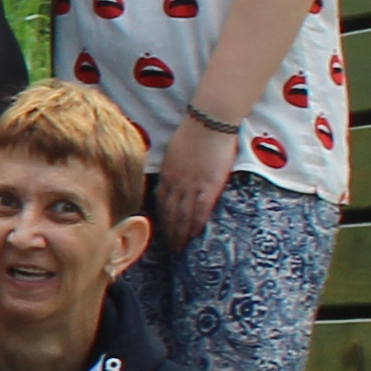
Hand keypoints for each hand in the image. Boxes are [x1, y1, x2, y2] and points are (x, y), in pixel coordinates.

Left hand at [155, 116, 235, 248]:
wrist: (208, 123)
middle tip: (170, 247)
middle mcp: (176, 183)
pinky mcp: (209, 185)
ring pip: (182, 214)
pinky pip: (200, 209)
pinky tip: (195, 234)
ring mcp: (192, 185)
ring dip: (180, 232)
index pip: (161, 202)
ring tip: (180, 247)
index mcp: (167, 174)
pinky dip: (196, 223)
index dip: (162, 218)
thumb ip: (172, 168)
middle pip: (169, 212)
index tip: (162, 230)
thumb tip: (170, 179)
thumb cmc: (192, 133)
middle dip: (169, 231)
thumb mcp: (173, 152)